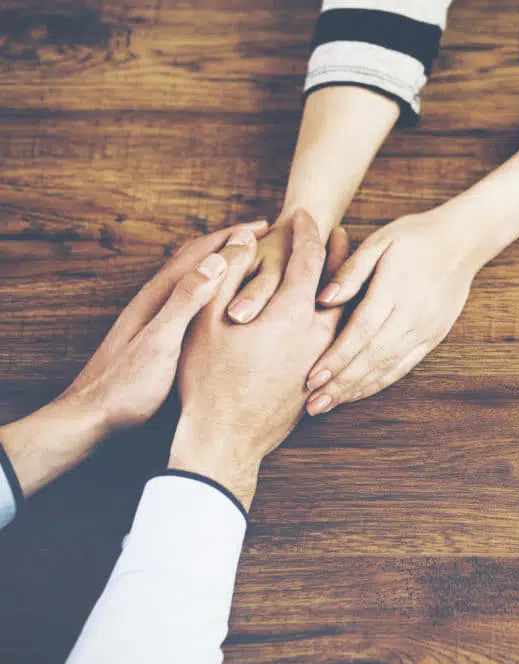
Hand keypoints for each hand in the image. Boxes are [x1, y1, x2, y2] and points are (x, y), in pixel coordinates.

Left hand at [0, 220, 268, 496]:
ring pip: (195, 280)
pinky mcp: (158, 336)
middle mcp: (156, 300)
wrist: (90, 419)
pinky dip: (215, 291)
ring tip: (253, 265)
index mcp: (159, 296)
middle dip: (230, 244)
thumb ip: (186, 301)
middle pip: (197, 259)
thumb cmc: (126, 387)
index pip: (200, 252)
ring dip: (224, 266)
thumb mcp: (161, 342)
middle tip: (265, 238)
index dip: (233, 236)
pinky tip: (225, 305)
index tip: (265, 227)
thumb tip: (218, 261)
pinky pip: (193, 301)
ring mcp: (155, 318)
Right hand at [169, 210, 348, 508]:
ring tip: (340, 271)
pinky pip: (339, 338)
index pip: (310, 258)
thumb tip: (242, 238)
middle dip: (339, 255)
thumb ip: (225, 274)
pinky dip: (340, 318)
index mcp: (291, 313)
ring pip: (344, 314)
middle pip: (340, 284)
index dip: (306, 231)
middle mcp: (317, 334)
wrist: (226, 439)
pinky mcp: (321, 378)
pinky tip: (332, 315)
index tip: (304, 215)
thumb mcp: (206, 320)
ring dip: (342, 287)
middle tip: (341, 233)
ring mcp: (323, 358)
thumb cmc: (207, 379)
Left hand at [305, 206, 484, 414]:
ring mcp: (427, 329)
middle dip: (342, 383)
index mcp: (396, 289)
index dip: (336, 357)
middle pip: (373, 357)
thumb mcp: (380, 241)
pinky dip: (380, 381)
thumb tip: (322, 299)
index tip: (312, 378)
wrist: (463, 240)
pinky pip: (404, 365)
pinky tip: (359, 391)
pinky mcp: (434, 336)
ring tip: (330, 404)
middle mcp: (413, 315)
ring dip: (358, 389)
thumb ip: (350, 270)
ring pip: (389, 367)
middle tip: (314, 404)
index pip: (361, 331)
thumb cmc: (414, 236)